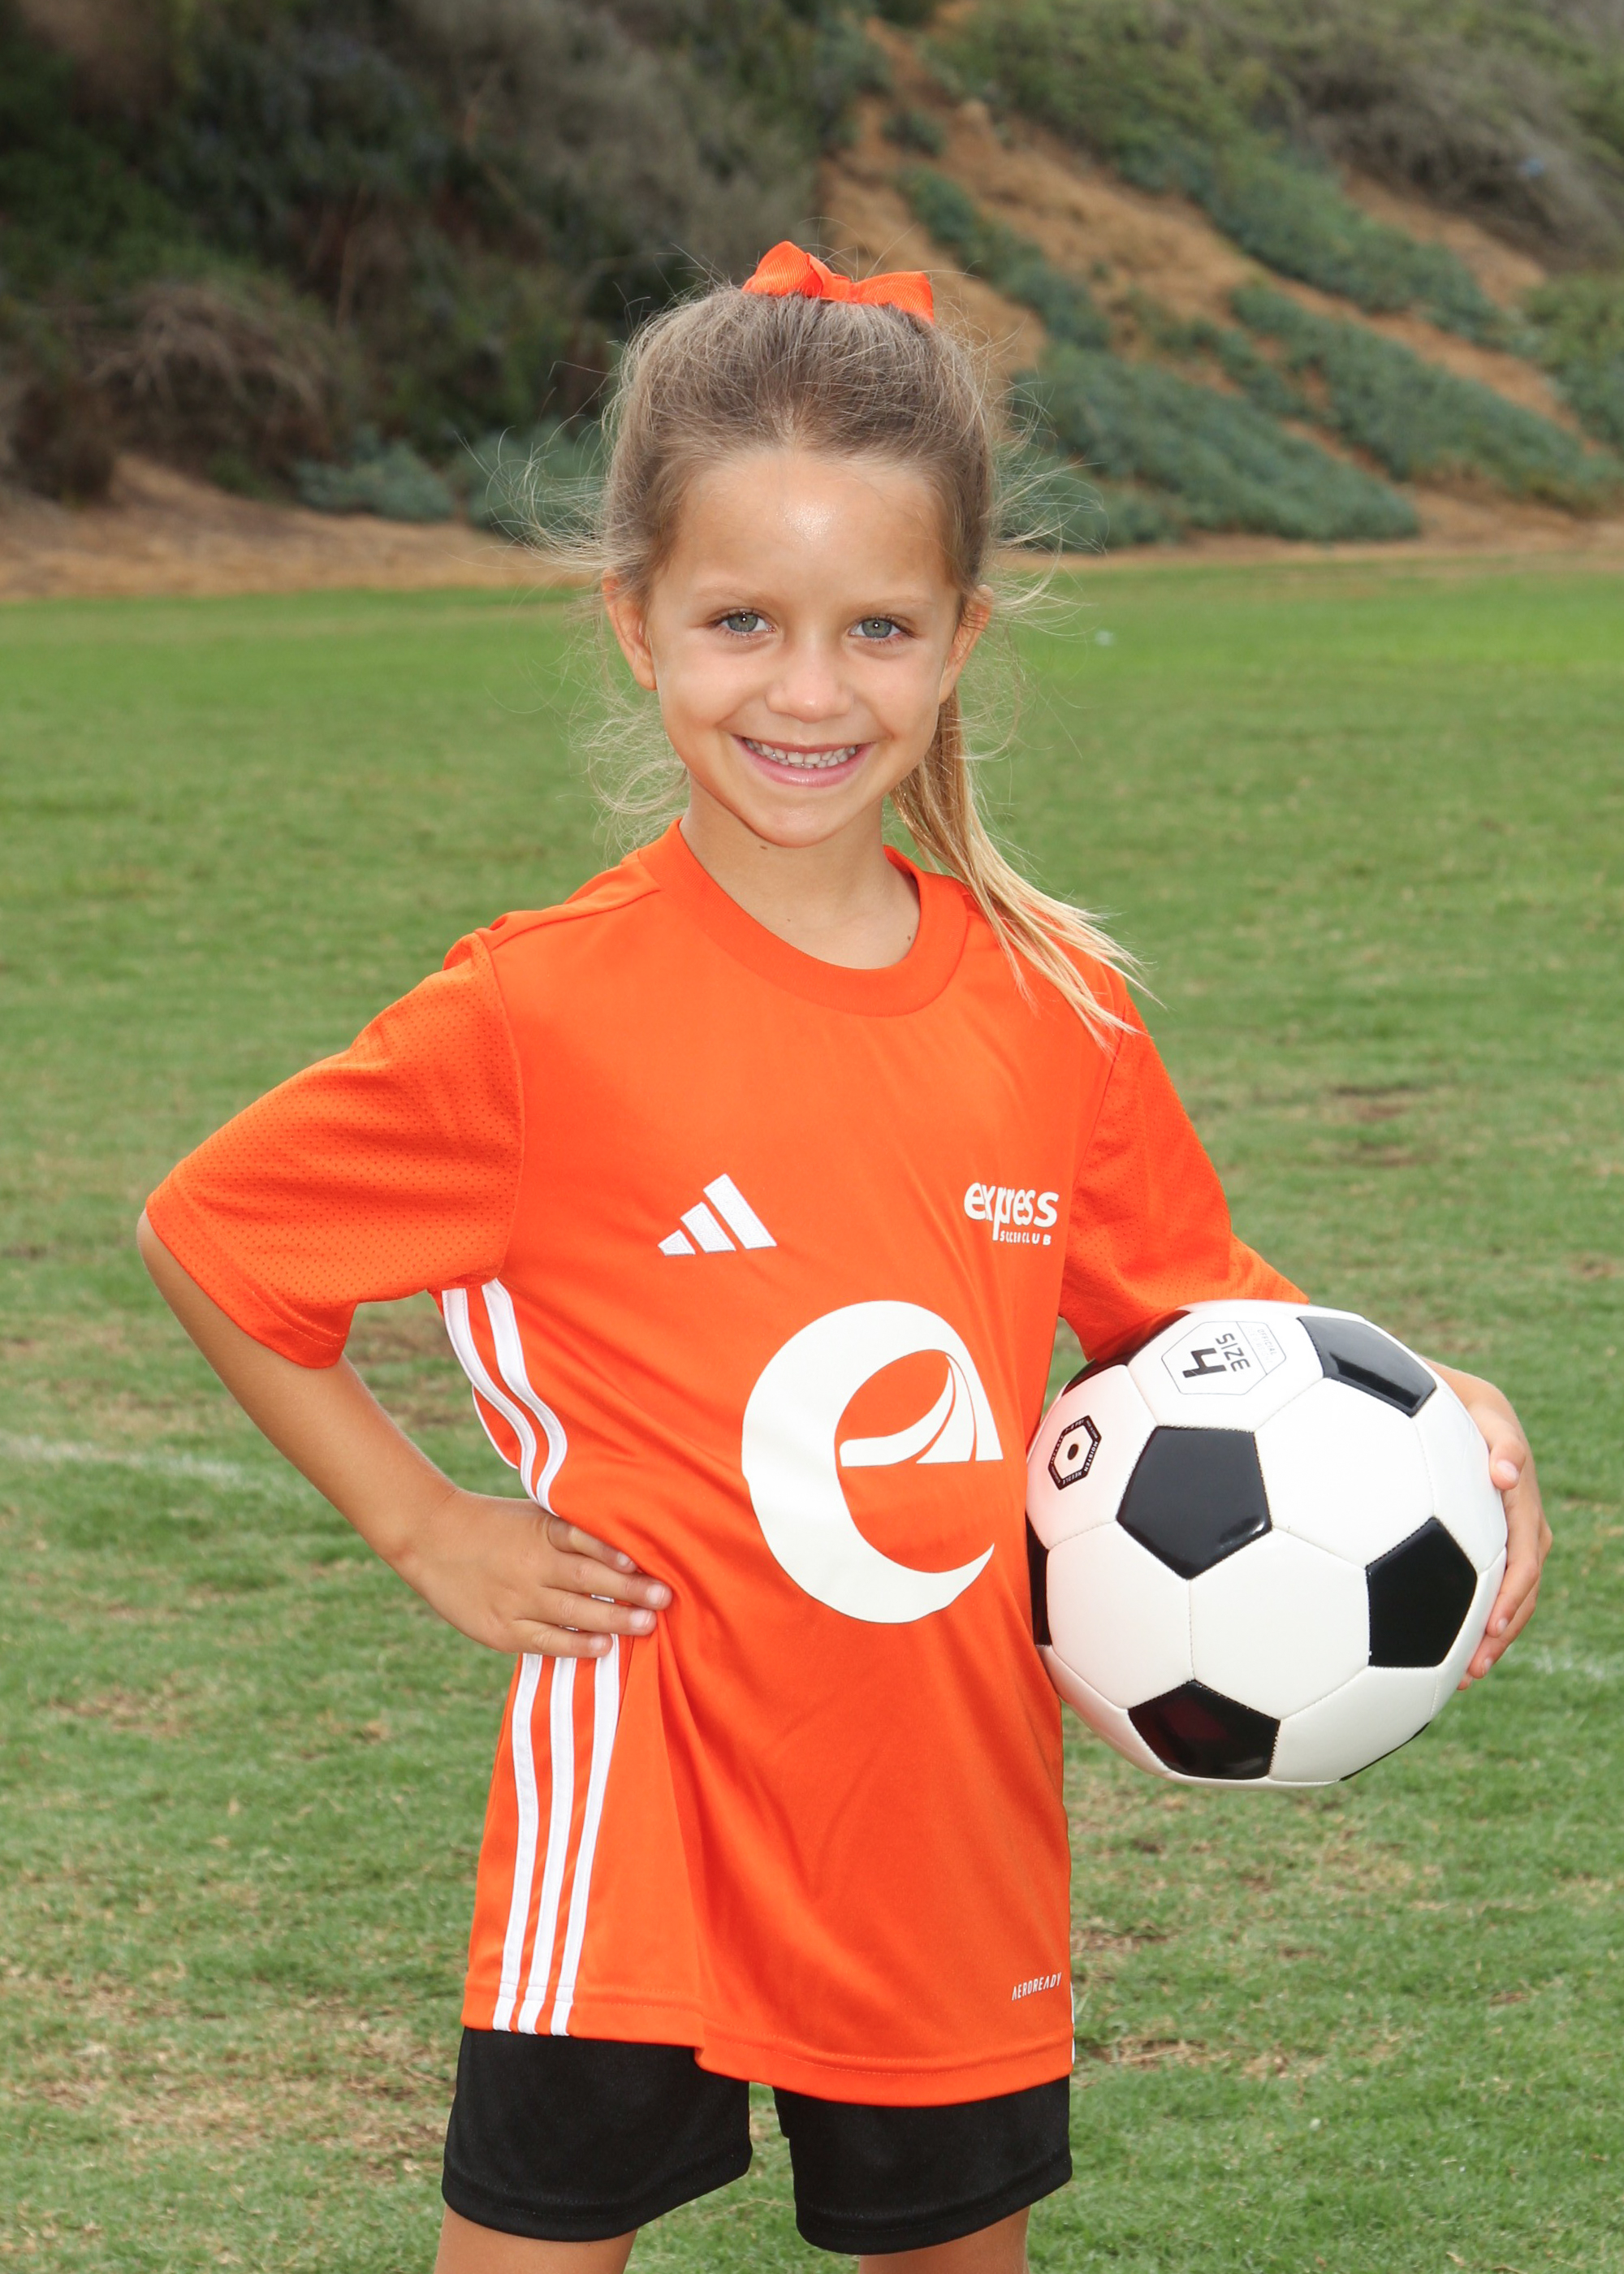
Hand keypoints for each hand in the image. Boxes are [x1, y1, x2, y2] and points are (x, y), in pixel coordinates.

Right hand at [395, 1488, 670, 1658]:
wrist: (431, 1538)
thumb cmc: (494, 1524)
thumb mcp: (532, 1514)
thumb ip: (570, 1529)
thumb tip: (624, 1544)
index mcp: (541, 1531)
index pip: (585, 1541)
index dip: (615, 1553)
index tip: (645, 1563)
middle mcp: (531, 1564)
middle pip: (588, 1579)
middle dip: (630, 1591)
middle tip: (664, 1598)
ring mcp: (516, 1599)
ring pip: (572, 1613)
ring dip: (613, 1620)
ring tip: (645, 1625)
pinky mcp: (501, 1629)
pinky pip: (545, 1641)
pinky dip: (576, 1645)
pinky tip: (602, 1647)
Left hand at [1429, 1363, 1550, 1684]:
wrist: (1453, 1406)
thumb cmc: (1457, 1405)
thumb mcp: (1480, 1411)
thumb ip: (1500, 1440)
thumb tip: (1504, 1472)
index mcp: (1520, 1499)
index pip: (1524, 1555)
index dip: (1512, 1594)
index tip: (1492, 1626)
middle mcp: (1522, 1524)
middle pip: (1521, 1588)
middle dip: (1502, 1631)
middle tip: (1475, 1665)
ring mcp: (1508, 1538)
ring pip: (1511, 1598)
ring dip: (1494, 1638)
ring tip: (1467, 1675)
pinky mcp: (1489, 1548)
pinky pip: (1491, 1591)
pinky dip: (1478, 1624)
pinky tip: (1450, 1656)